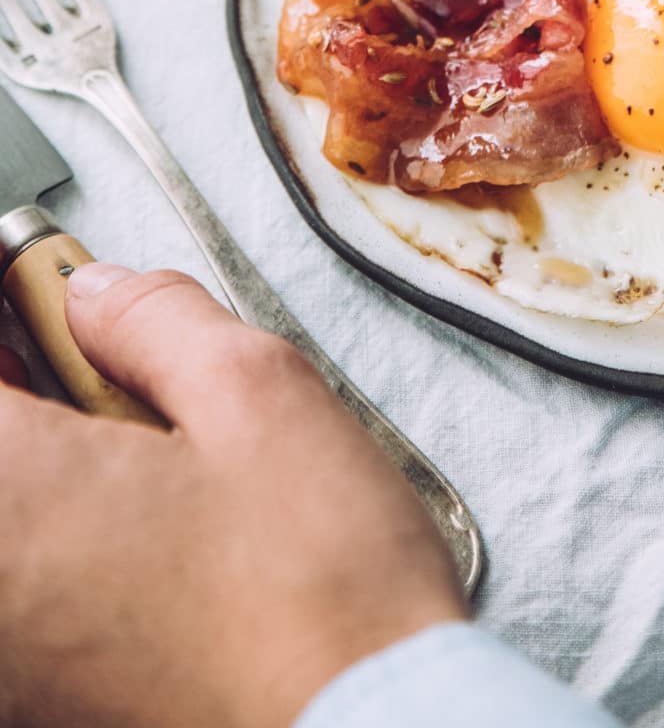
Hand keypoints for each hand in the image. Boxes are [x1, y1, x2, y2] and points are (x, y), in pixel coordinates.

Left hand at [0, 265, 464, 727]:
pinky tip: (134, 520)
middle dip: (25, 381)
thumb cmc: (316, 587)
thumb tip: (95, 296)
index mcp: (14, 485)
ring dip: (41, 458)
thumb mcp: (258, 394)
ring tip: (123, 432)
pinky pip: (25, 583)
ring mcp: (9, 652)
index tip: (38, 292)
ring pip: (9, 508)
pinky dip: (55, 532)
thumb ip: (155, 320)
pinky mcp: (45, 698)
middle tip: (86, 356)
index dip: (7, 313)